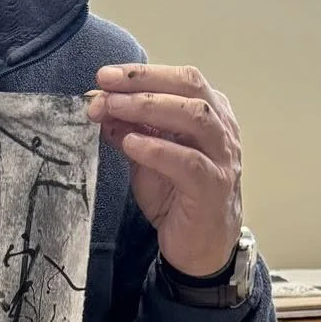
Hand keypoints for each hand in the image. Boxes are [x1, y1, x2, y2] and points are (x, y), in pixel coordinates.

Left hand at [88, 63, 242, 276]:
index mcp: (210, 114)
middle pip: (191, 87)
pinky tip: (131, 143)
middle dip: (145, 81)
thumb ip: (128, 129)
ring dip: (150, 108)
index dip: (142, 73)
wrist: (199, 248)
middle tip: (106, 83)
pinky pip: (189, 162)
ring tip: (114, 107)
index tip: (105, 75)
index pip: (180, 79)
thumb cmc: (176, 197)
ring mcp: (222, 158)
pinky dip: (158, 149)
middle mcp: (221, 129)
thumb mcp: (145, 158)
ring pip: (195, 117)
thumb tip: (98, 104)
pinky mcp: (213, 188)